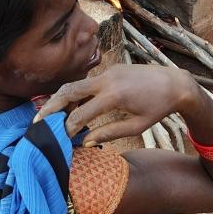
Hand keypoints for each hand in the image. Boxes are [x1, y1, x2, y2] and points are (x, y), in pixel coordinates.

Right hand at [34, 64, 198, 145]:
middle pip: (68, 91)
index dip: (67, 128)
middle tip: (37, 122)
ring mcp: (107, 72)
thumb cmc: (159, 109)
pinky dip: (74, 94)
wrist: (175, 83)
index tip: (59, 139)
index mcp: (114, 96)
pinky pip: (86, 83)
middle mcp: (107, 80)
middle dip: (51, 107)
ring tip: (48, 115)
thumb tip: (85, 143)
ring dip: (59, 99)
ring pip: (74, 84)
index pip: (80, 114)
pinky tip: (69, 108)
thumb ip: (109, 134)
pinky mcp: (109, 70)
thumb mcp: (137, 126)